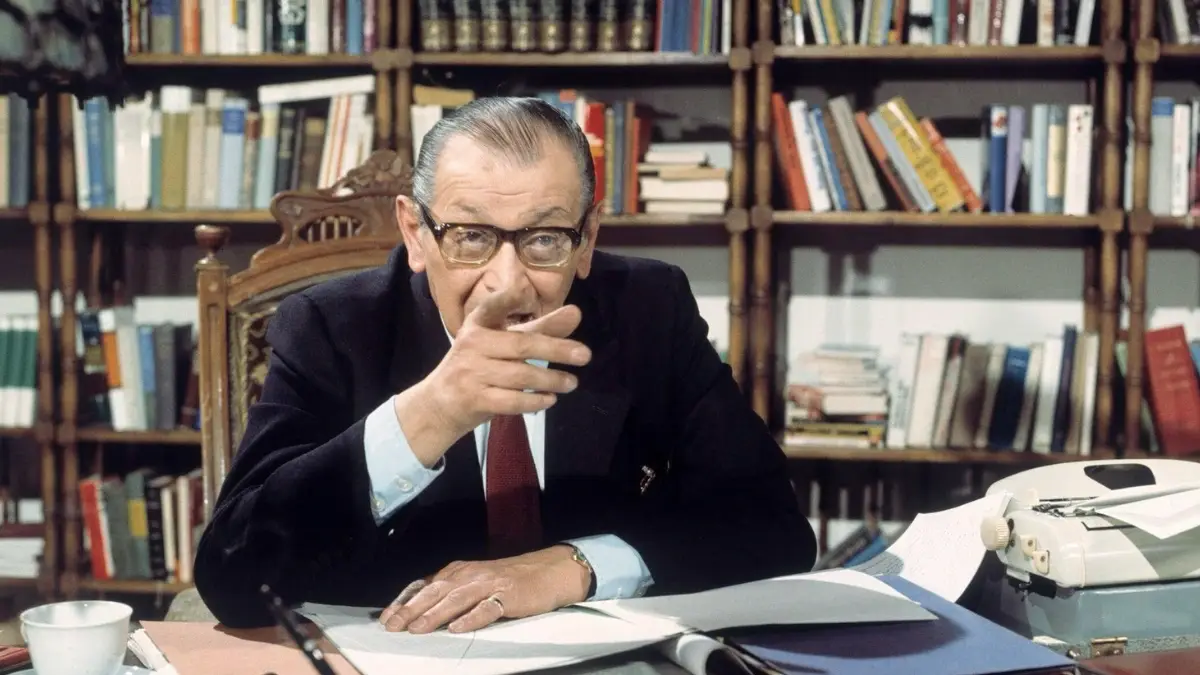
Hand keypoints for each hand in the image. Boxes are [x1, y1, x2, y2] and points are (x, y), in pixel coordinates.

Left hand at [378, 545, 591, 633]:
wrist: (549, 571)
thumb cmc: (509, 580)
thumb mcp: (475, 581)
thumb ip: (451, 592)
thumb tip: (420, 611)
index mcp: (459, 571)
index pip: (426, 585)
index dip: (405, 600)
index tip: (387, 617)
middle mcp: (470, 575)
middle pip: (436, 592)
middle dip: (412, 609)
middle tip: (393, 626)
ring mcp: (489, 585)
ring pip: (456, 599)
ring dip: (435, 614)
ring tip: (418, 629)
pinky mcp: (508, 597)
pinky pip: (487, 609)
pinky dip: (472, 618)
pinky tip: (458, 628)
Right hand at [419, 286, 592, 437]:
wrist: (440, 404)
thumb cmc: (478, 366)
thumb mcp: (502, 343)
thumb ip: (540, 328)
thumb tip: (576, 313)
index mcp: (478, 325)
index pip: (492, 307)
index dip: (508, 299)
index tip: (526, 290)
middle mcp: (472, 344)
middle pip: (521, 345)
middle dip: (556, 349)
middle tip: (585, 355)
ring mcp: (471, 373)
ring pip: (519, 376)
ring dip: (550, 380)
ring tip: (572, 382)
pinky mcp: (474, 400)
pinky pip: (511, 401)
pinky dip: (534, 401)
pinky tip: (550, 399)